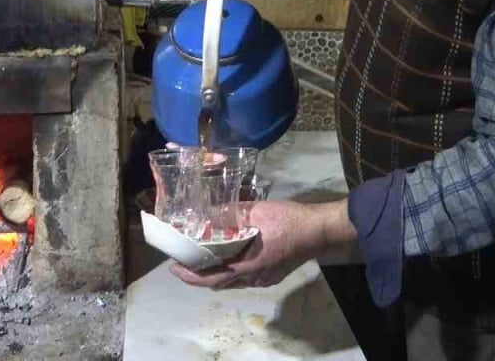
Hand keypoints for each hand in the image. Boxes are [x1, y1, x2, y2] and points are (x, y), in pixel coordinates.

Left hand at [169, 200, 349, 288]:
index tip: (174, 268)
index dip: (191, 276)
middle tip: (184, 260)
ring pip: (233, 280)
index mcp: (249, 266)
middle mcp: (254, 278)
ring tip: (202, 255)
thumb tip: (207, 213)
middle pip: (220, 282)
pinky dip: (231, 268)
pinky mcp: (272, 274)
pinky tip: (228, 253)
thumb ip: (231, 214)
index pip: (213, 278)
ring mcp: (265, 278)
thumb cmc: (289, 221)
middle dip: (200, 274)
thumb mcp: (257, 212)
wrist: (320, 230)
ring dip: (216, 271)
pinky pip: (245, 276)